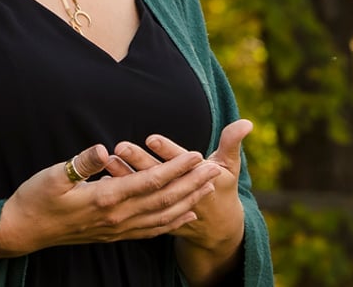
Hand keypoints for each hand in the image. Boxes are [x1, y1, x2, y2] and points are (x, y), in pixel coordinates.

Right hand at [0, 143, 221, 258]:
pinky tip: (186, 213)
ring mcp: (117, 229)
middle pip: (165, 199)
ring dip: (189, 201)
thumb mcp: (53, 175)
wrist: (25, 230)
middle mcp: (117, 217)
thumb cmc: (37, 197)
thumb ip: (81, 163)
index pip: (150, 181)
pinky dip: (173, 221)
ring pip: (163, 216)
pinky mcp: (114, 234)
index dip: (176, 168)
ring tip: (209, 188)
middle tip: (216, 168)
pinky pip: (151, 230)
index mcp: (105, 198)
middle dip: (193, 183)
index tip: (197, 154)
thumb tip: (101, 149)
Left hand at [114, 120, 253, 281]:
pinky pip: (136, 207)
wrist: (218, 229)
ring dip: (127, 178)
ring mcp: (169, 210)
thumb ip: (232, 142)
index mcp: (201, 181)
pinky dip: (123, 196)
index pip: (184, 165)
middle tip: (121, 145)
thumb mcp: (230, 165)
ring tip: (109, 161)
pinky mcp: (156, 220)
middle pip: (159, 179)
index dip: (168, 151)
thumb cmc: (223, 188)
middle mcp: (183, 197)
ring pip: (145, 194)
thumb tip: (247, 123)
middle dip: (140, 161)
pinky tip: (106, 180)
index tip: (151, 137)